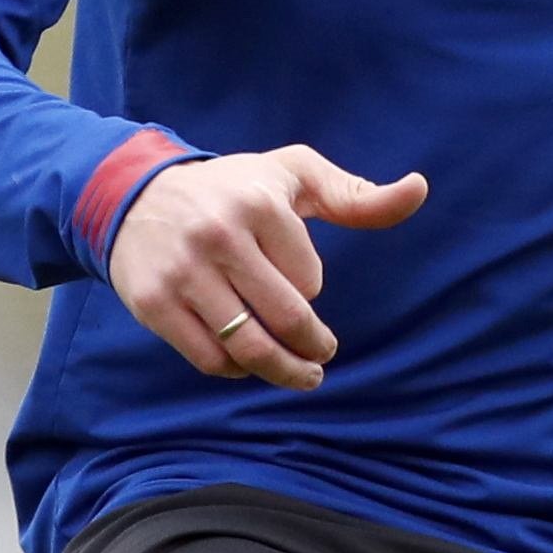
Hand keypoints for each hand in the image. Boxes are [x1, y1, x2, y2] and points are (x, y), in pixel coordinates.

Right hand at [108, 145, 427, 391]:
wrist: (132, 194)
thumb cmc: (232, 187)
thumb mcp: (294, 176)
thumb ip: (357, 195)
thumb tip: (420, 189)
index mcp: (259, 204)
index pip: (310, 277)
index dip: (311, 286)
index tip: (302, 285)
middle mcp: (218, 237)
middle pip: (285, 318)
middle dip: (312, 348)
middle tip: (322, 357)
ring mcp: (181, 273)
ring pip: (246, 345)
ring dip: (281, 370)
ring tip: (302, 376)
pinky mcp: (152, 303)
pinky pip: (207, 357)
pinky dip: (235, 370)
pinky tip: (247, 364)